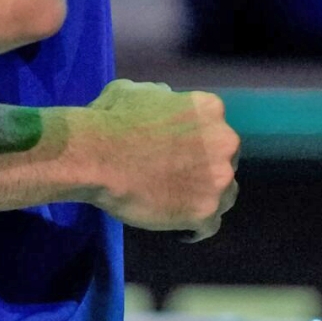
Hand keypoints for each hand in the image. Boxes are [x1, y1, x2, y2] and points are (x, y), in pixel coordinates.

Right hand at [75, 80, 238, 239]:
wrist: (96, 155)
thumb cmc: (111, 119)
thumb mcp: (136, 91)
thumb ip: (160, 97)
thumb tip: (164, 101)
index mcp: (210, 110)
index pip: (214, 131)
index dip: (196, 144)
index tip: (179, 153)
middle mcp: (224, 142)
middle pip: (225, 162)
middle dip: (205, 171)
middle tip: (177, 179)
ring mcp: (218, 180)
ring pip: (224, 196)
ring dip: (204, 199)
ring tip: (178, 206)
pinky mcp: (205, 211)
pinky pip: (208, 226)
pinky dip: (193, 228)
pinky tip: (179, 229)